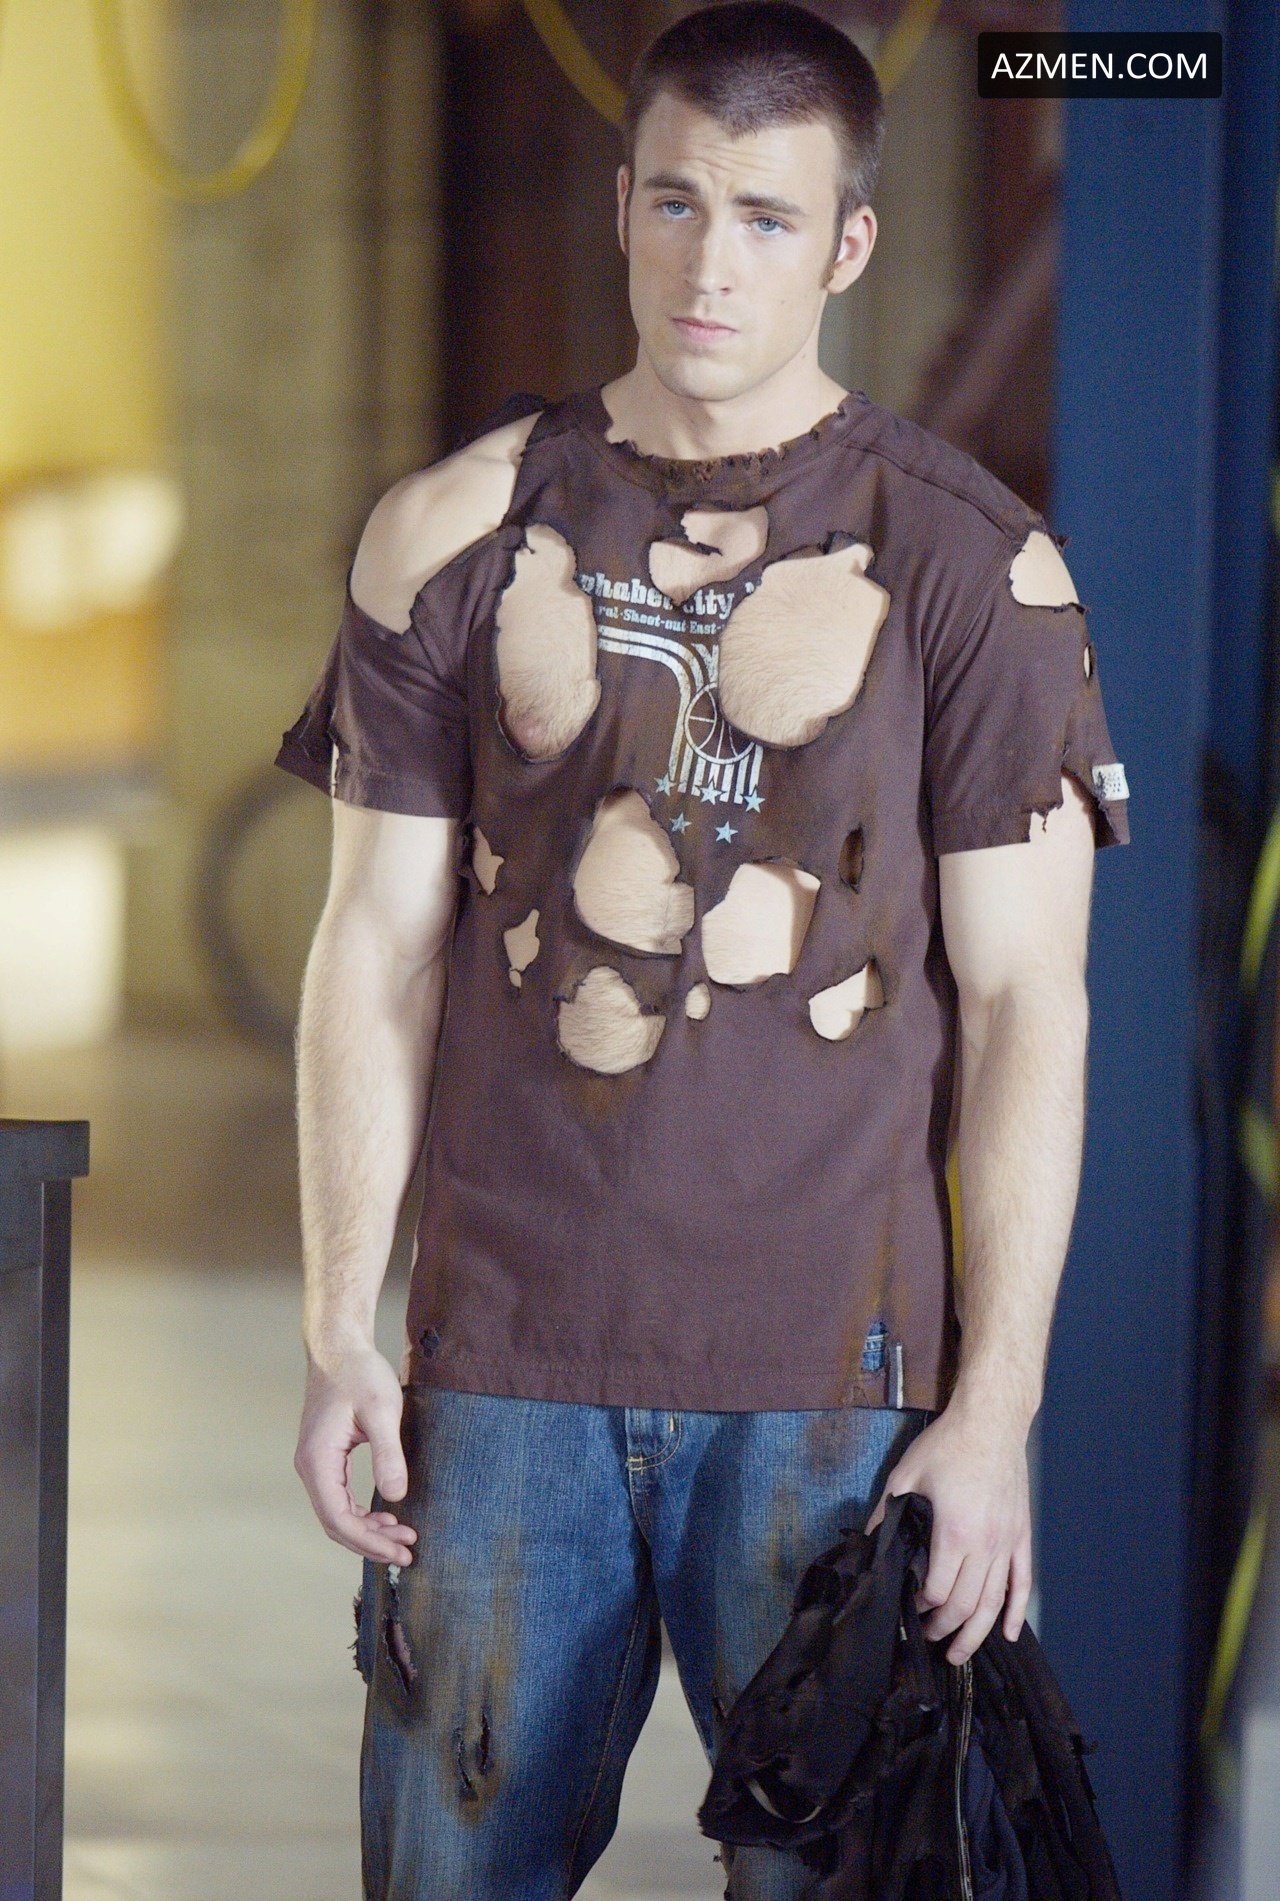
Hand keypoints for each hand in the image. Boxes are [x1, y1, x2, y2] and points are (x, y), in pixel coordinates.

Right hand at [295, 1341, 418, 1563]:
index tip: (402, 1551)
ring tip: (403, 1535)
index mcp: (318, 1461)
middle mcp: (310, 1467)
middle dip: (372, 1542)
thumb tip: (395, 1497)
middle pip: (336, 1523)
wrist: (339, 1347)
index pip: (338, 1519)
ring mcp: (315, 1463)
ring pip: (337, 1512)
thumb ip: (387, 1454)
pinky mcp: (325, 1457)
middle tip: (409, 1552)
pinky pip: (340, 1497)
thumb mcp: (382, 1411)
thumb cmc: (360, 1373)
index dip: (369, 1541)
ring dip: (368, 1529)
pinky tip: (387, 1514)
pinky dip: (362, 1512)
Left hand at [867, 1393, 1031, 1664]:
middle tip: (927, 1638)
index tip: (909, 1608)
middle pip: (966, 1604)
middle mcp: (985, 1544)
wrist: (991, 1422)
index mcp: (954, 1531)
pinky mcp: (1022, 1535)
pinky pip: (1022, 1581)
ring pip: (994, 1602)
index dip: (922, 1607)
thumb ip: (887, 1514)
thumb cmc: (946, 1446)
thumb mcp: (905, 1476)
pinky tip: (1008, 1633)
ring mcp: (1008, 1542)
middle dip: (944, 1628)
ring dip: (976, 1632)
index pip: (938, 1589)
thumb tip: (868, 1545)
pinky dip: (1016, 1611)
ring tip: (959, 1653)